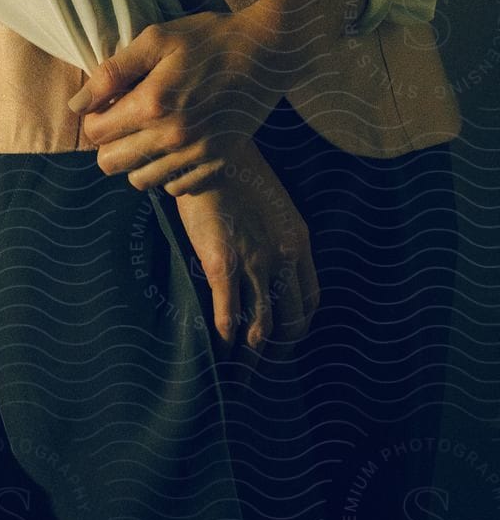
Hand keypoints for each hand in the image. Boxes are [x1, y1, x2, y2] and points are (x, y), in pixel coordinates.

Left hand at [66, 11, 285, 193]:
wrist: (266, 51)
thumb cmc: (207, 39)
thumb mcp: (156, 39)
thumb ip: (113, 72)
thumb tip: (77, 104)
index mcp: (152, 104)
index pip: (96, 132)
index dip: (94, 116)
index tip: (108, 102)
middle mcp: (173, 138)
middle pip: (112, 164)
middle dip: (109, 142)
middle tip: (125, 117)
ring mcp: (198, 156)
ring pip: (142, 181)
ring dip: (137, 159)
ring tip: (151, 130)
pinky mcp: (219, 165)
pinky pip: (177, 188)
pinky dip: (169, 173)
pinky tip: (176, 145)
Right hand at [173, 138, 319, 374]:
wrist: (209, 149)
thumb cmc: (235, 168)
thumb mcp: (272, 202)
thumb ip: (275, 233)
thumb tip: (262, 256)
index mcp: (299, 242)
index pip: (310, 298)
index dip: (299, 323)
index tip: (286, 335)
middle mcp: (283, 258)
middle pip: (292, 320)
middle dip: (280, 348)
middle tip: (263, 361)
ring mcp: (253, 264)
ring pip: (262, 326)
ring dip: (252, 354)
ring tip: (241, 370)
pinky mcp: (221, 265)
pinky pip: (228, 315)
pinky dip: (225, 339)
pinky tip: (218, 351)